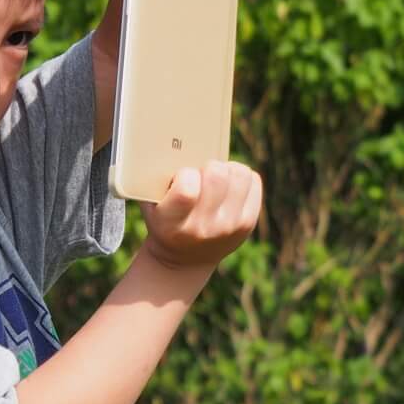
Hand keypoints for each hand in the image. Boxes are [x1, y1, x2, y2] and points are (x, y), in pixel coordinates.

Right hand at [142, 161, 262, 271]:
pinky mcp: (247, 223)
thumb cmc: (164, 221)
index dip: (185, 174)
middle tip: (200, 175)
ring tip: (216, 178)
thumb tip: (175, 144)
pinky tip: (229, 185)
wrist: (183, 259)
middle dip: (207, 166)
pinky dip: (241, 176)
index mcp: (173, 224)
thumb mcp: (151, 206)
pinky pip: (253, 180)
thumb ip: (156, 181)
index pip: (187, 190)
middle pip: (217, 175)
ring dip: (227, 168)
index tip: (181, 177)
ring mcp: (229, 227)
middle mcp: (204, 228)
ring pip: (239, 173)